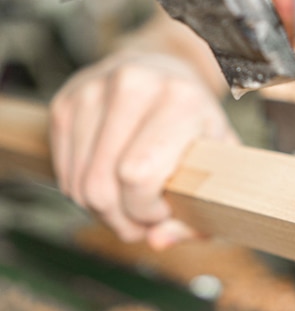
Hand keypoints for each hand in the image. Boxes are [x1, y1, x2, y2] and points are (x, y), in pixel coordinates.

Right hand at [50, 52, 238, 248]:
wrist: (165, 69)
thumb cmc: (195, 122)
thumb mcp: (215, 163)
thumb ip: (199, 211)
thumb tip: (158, 241)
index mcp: (180, 100)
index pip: (138, 176)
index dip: (147, 210)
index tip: (164, 211)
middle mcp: (134, 86)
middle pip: (102, 186)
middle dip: (122, 219)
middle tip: (142, 220)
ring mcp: (93, 90)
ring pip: (79, 185)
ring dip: (102, 210)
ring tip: (129, 204)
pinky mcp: (66, 101)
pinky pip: (64, 173)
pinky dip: (84, 192)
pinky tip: (110, 184)